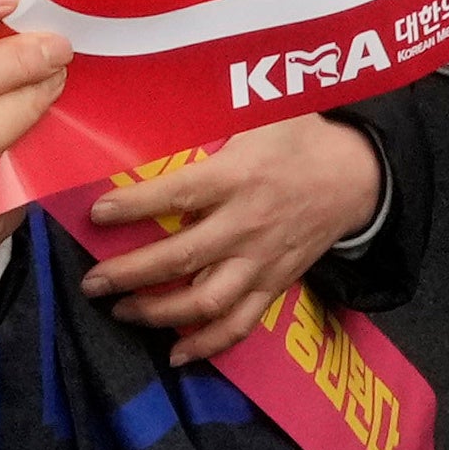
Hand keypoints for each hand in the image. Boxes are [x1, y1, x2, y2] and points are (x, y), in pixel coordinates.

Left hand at [78, 116, 388, 365]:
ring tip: (120, 311)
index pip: (180, 192)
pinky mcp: (274, 284)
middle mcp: (248, 224)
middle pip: (183, 258)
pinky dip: (208, 344)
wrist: (355, 177)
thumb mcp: (263, 110)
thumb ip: (216, 109)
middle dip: (131, 274)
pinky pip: (240, 324)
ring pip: (207, 301)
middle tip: (93, 281)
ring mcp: (261, 261)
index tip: (97, 214)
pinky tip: (176, 354)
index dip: (137, 205)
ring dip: (158, 313)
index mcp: (240, 176)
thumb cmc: (299, 138)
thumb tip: (164, 96)